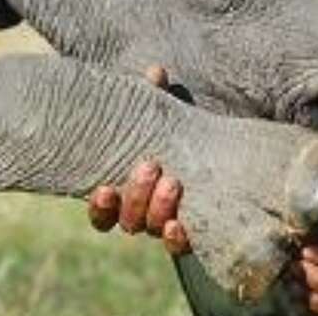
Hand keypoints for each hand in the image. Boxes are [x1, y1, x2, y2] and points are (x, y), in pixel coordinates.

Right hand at [85, 66, 190, 254]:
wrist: (216, 152)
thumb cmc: (175, 133)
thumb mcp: (161, 115)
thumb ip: (153, 97)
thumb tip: (156, 73)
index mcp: (126, 192)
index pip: (103, 214)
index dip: (101, 207)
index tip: (105, 189)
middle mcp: (144, 213)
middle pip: (130, 220)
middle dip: (136, 196)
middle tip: (150, 166)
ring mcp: (169, 222)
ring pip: (153, 228)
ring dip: (158, 208)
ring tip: (172, 182)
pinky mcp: (196, 228)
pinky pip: (180, 244)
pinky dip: (177, 238)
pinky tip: (179, 225)